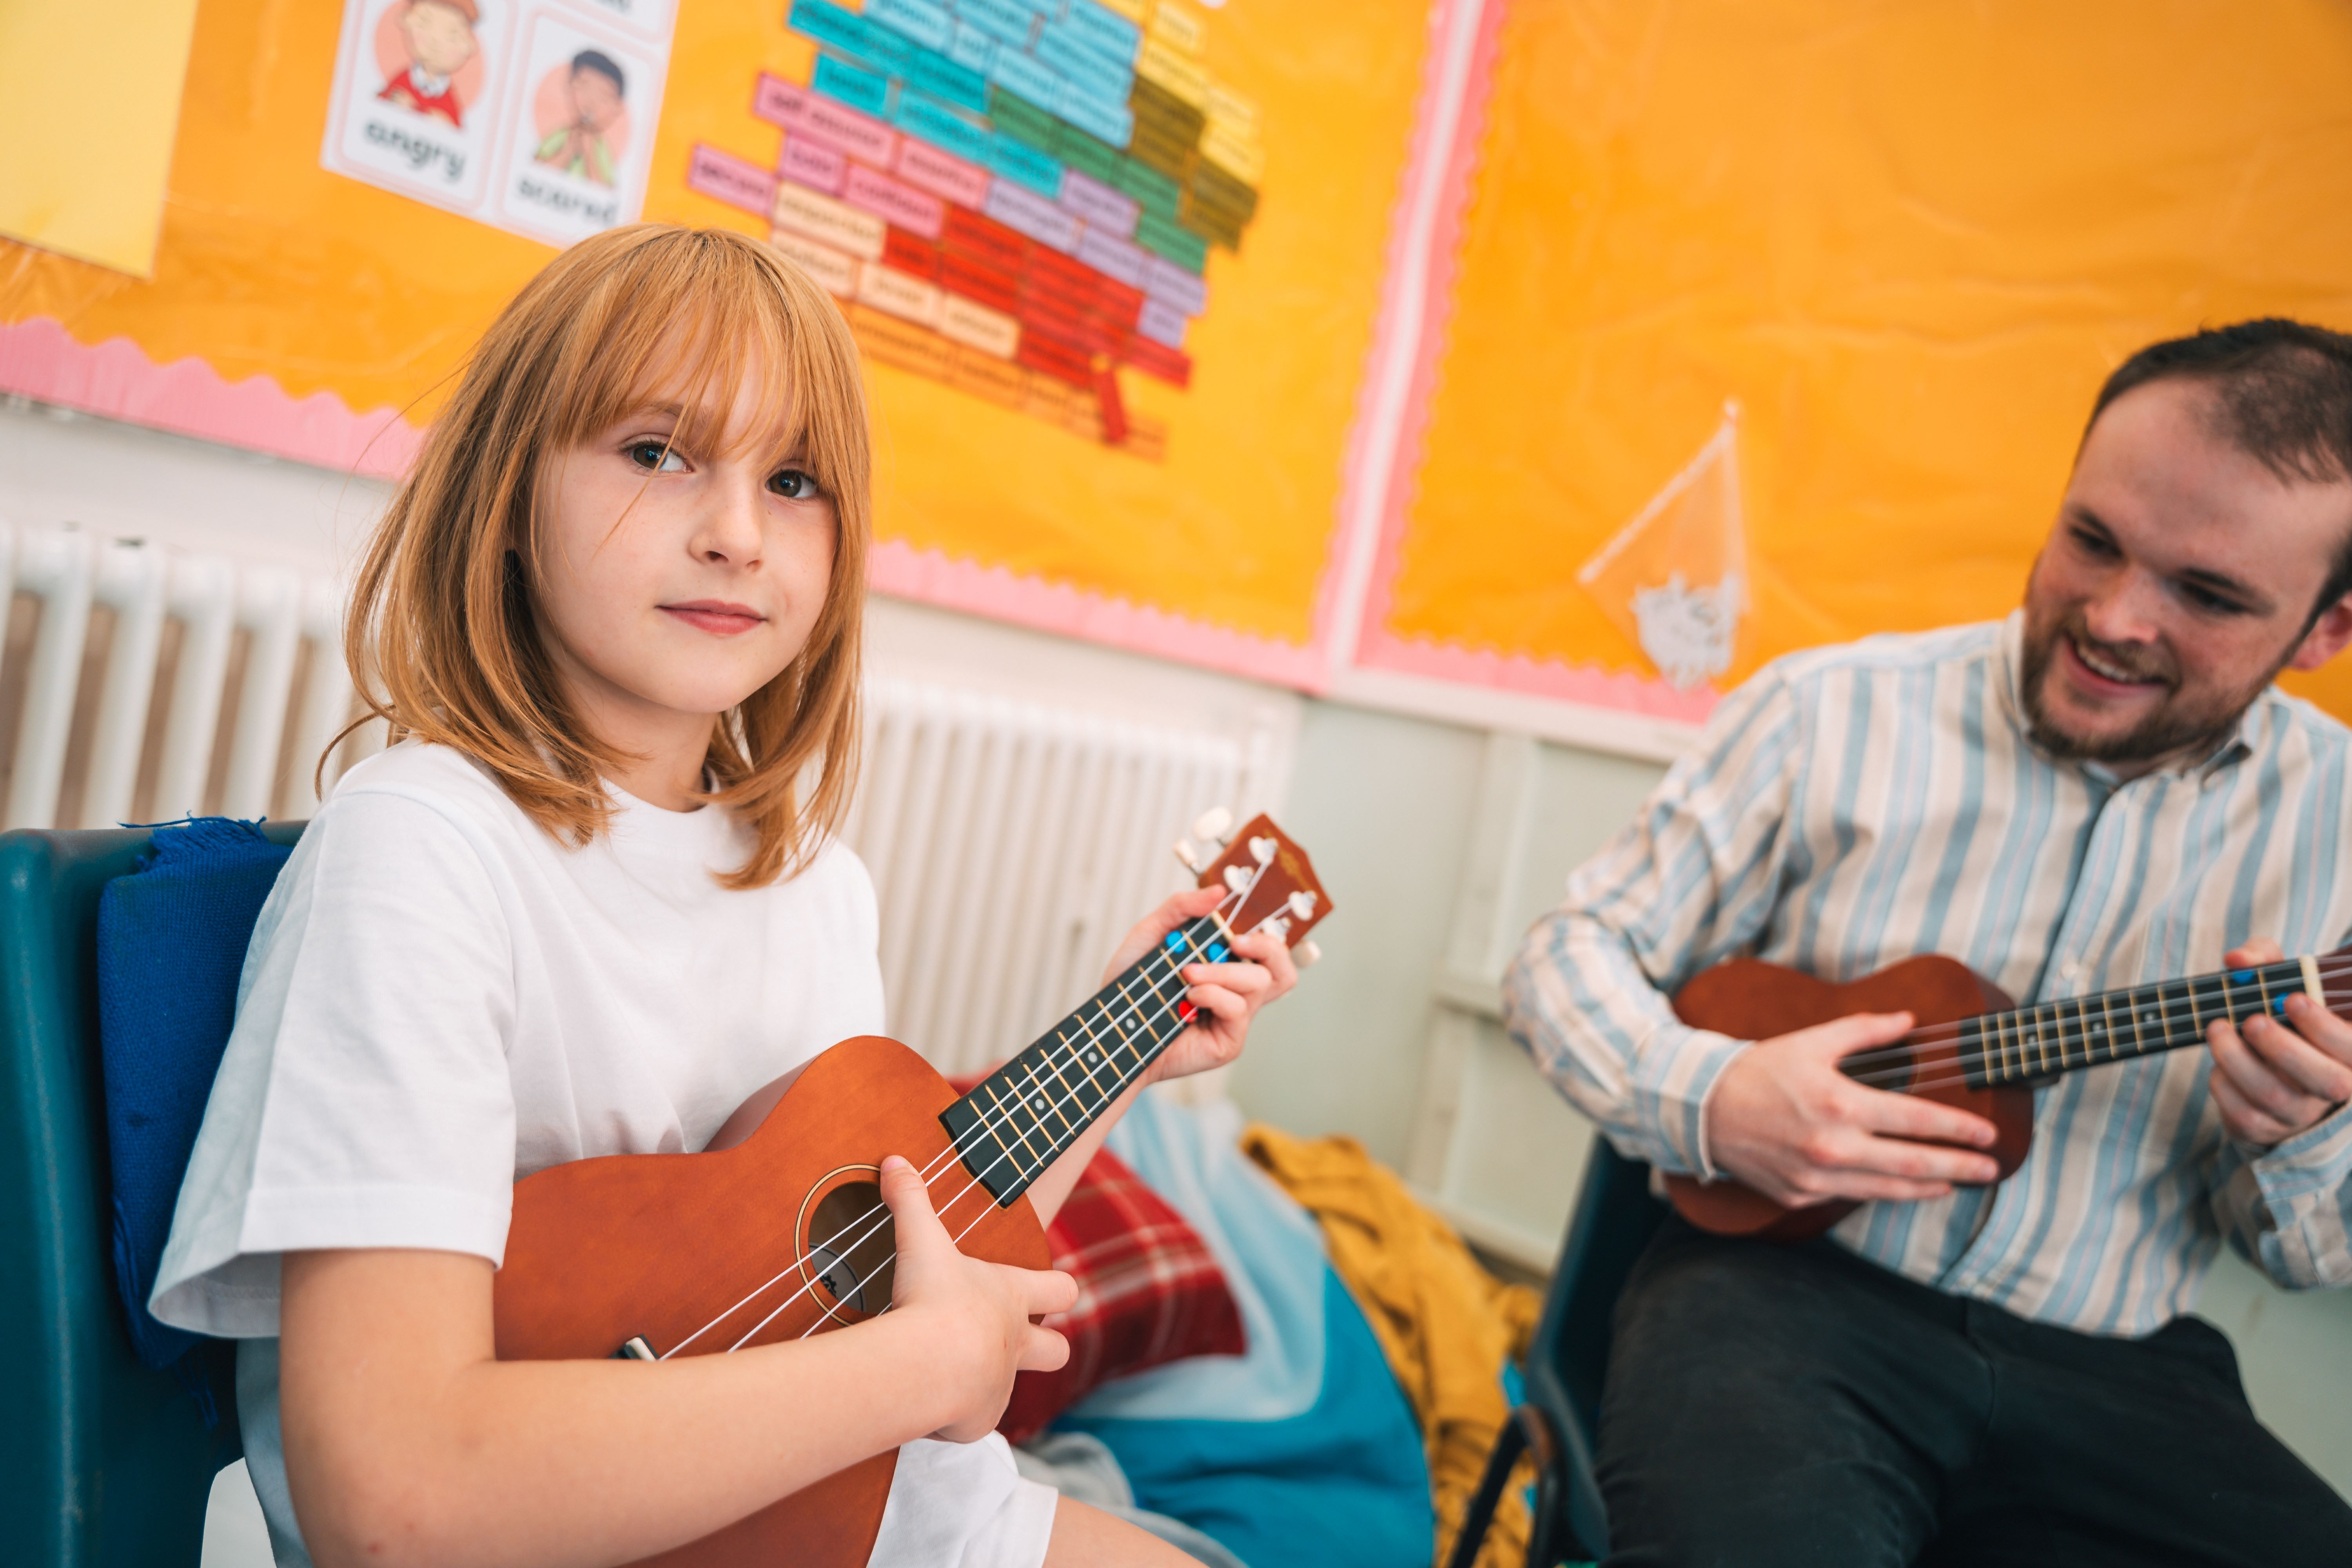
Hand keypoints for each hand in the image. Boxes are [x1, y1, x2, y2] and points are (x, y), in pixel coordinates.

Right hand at [878, 1155, 1075, 1442]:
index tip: (1047, 1289)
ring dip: (984, 1381)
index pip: (1062, 1289)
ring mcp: (1001, 1386)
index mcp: (1011, 1297)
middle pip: (1058, 1350)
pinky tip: (921, 1401)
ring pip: (1010, 1389)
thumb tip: (895, 1159)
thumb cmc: (934, 1297)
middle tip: (1016, 1340)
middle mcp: (1016, 1344)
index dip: (1058, 1288)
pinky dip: (950, 1415)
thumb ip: (910, 1199)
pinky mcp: (977, 1423)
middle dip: (1047, 1345)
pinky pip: (967, 1422)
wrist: (931, 1364)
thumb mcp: (921, 1239)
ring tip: (946, 1372)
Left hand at [1098, 885, 1297, 1084]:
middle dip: (1266, 948)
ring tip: (1188, 973)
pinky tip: (1189, 996)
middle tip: (1234, 943)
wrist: (1114, 1026)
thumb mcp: (1151, 935)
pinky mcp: (1228, 1042)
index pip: (1270, 953)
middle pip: (1282, 970)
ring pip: (1259, 984)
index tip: (1238, 931)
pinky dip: (1213, 995)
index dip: (1268, 939)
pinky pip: (1238, 1009)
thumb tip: (1218, 891)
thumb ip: (1181, 908)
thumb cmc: (1133, 985)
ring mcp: (1235, 1019)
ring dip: (1223, 972)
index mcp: (1227, 966)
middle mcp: (1236, 993)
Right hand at [1705, 1011, 2002, 1207]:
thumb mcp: (1811, 1041)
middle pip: (1914, 1165)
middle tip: (1991, 1170)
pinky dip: (1885, 1192)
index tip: (1987, 1135)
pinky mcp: (1801, 1195)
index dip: (1958, 1129)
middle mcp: (1833, 1147)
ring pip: (1889, 1190)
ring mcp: (1817, 1177)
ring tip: (1956, 1183)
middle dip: (1960, 1168)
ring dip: (1930, 1187)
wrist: (1703, 1109)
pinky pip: (1854, 1196)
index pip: (1917, 1121)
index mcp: (1840, 1104)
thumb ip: (1864, 1030)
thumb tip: (1908, 1021)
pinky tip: (1904, 1186)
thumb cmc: (1759, 1070)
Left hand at [2207, 939, 2351, 1148]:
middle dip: (2284, 1048)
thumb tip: (2237, 960)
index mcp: (2349, 1054)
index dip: (2327, 1028)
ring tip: (2217, 1028)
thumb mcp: (2279, 983)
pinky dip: (2223, 1084)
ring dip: (2237, 1059)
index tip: (2292, 1000)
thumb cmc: (2280, 1017)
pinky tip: (2217, 1063)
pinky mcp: (2265, 1128)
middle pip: (2327, 1082)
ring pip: (2275, 1096)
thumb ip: (2264, 962)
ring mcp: (2300, 1113)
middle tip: (2252, 1021)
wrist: (2263, 1067)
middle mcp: (2334, 1087)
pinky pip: (2244, 1115)